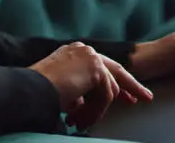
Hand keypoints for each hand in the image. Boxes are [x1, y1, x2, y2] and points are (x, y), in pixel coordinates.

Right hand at [29, 43, 151, 128]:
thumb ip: (80, 94)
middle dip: (131, 86)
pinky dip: (95, 112)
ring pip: (108, 91)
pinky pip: (105, 97)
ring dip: (95, 112)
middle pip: (116, 70)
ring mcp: (91, 58)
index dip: (117, 82)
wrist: (29, 89)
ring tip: (79, 123)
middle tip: (145, 98)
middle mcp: (84, 51)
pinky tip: (80, 119)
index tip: (128, 95)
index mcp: (75, 54)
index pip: (103, 67)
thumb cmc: (38, 91)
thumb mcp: (63, 90)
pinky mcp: (95, 69)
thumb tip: (88, 105)